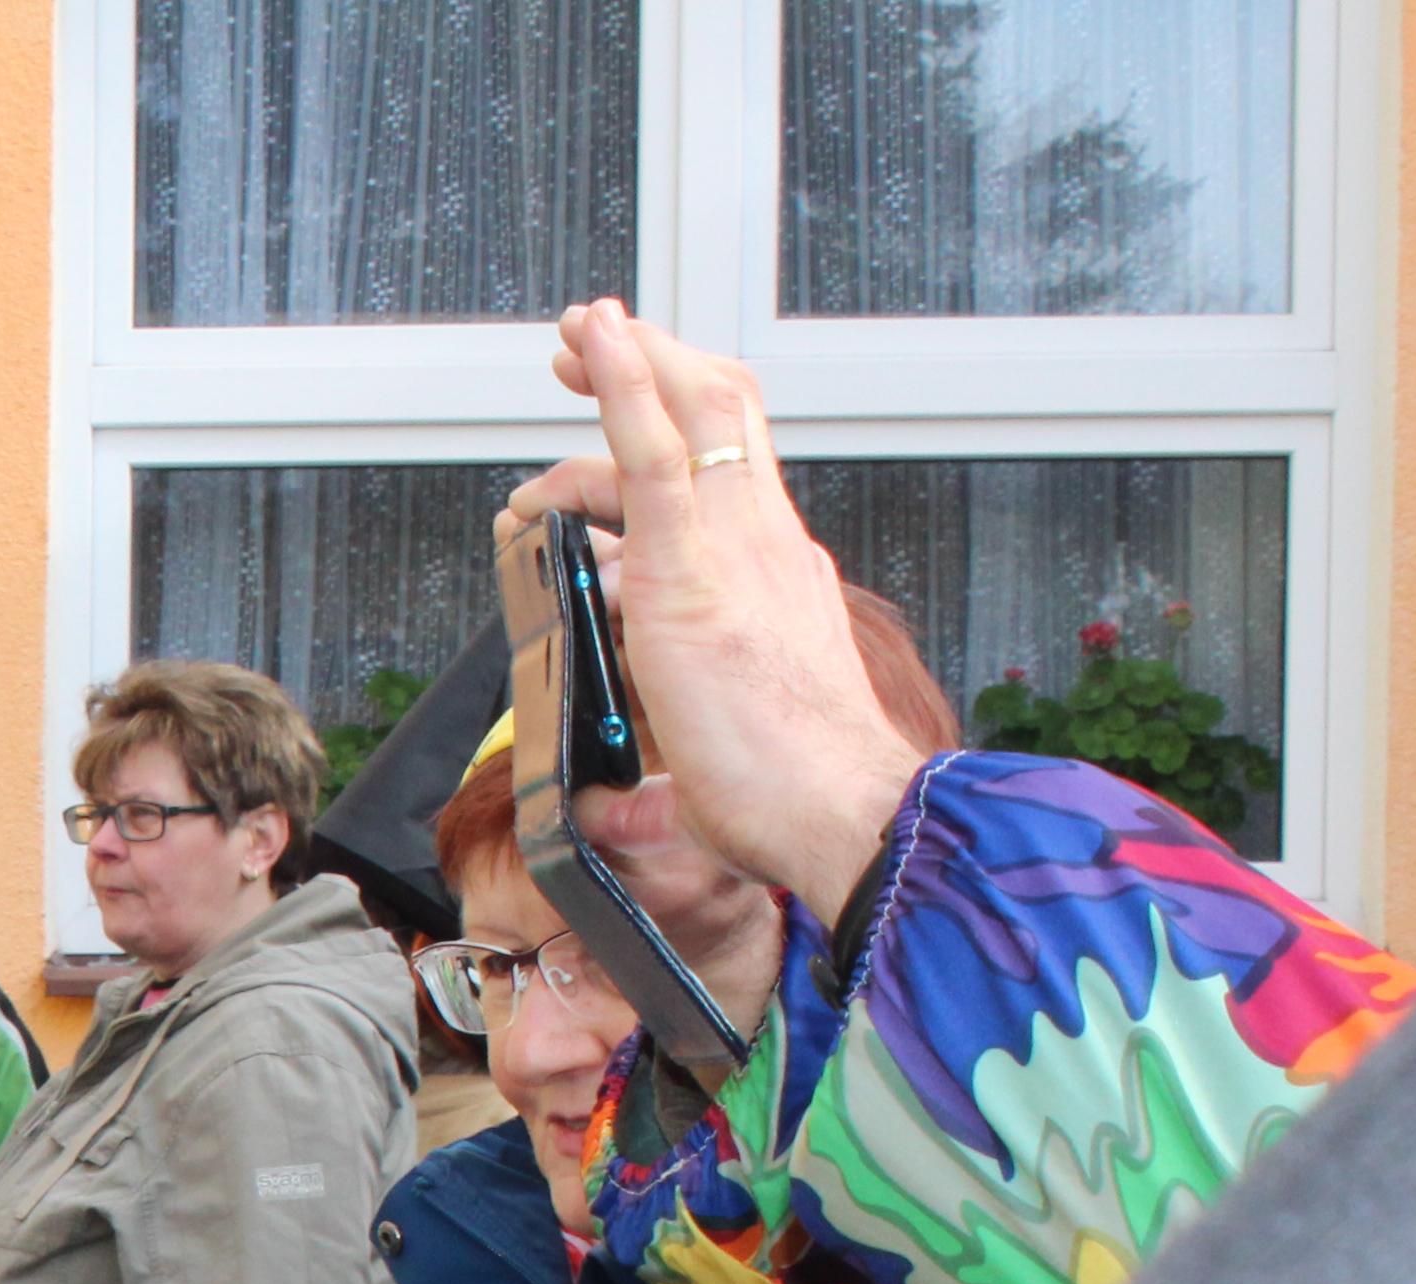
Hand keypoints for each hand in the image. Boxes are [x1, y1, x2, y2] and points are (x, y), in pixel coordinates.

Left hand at [507, 302, 929, 926]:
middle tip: (584, 344)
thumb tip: (608, 807)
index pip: (731, 467)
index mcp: (774, 573)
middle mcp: (763, 543)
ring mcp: (733, 551)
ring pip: (689, 412)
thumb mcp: (716, 752)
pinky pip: (653, 455)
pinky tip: (594, 343)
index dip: (678, 415)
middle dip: (647, 363)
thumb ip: (659, 764)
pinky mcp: (691, 575)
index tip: (624, 403)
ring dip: (623, 362)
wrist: (844, 812)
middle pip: (717, 413)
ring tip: (571, 339)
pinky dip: (623, 386)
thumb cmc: (794, 796)